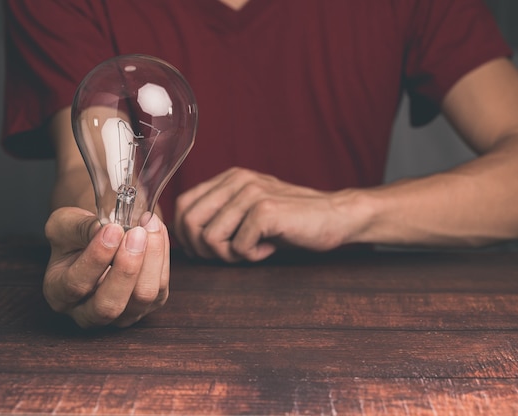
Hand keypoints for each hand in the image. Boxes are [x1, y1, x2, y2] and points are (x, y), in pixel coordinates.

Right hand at [43, 207, 169, 327]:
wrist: (100, 238)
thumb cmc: (77, 234)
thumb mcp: (66, 224)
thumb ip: (81, 227)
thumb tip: (106, 229)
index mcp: (59, 293)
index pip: (76, 285)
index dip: (96, 258)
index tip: (113, 229)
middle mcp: (88, 313)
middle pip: (110, 305)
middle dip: (127, 268)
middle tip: (137, 234)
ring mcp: (121, 314)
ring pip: (142, 297)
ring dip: (151, 259)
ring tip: (150, 226)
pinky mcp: (147, 306)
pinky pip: (161, 287)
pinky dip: (162, 257)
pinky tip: (156, 232)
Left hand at [173, 167, 359, 261]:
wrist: (335, 216)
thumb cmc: (291, 221)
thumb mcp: (249, 212)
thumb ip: (220, 216)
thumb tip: (184, 240)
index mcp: (229, 178)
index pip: (183, 206)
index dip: (185, 235)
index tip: (205, 251)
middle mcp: (237, 180)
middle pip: (189, 223)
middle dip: (204, 250)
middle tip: (231, 255)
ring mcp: (251, 193)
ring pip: (210, 238)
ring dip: (229, 255)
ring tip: (254, 249)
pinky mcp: (265, 210)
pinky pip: (238, 247)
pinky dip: (252, 256)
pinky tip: (269, 247)